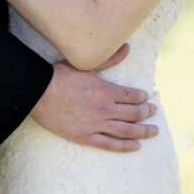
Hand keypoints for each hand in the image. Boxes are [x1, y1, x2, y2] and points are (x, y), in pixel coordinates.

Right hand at [32, 51, 158, 152]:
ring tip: (153, 131)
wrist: (39, 93)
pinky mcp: (85, 137)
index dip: (141, 97)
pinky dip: (124, 146)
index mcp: (106, 91)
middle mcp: (105, 109)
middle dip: (146, 112)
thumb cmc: (60, 76)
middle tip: (153, 111)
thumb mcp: (86, 64)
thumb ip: (110, 58)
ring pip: (126, 131)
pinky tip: (135, 146)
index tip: (147, 97)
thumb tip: (127, 48)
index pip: (131, 96)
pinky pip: (109, 144)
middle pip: (133, 113)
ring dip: (142, 131)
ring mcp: (96, 125)